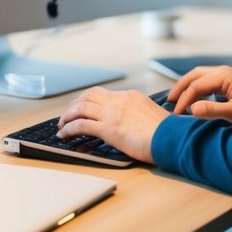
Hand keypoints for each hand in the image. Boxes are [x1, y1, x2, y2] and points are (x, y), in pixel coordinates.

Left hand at [55, 87, 169, 163]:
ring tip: (61, 125)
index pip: (104, 94)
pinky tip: (63, 134)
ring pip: (81, 107)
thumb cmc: (167, 132)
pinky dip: (68, 128)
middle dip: (74, 104)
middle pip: (89, 95)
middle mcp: (119, 100)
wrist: (171, 137)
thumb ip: (140, 116)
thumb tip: (135, 124)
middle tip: (67, 114)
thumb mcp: (152, 116)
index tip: (82, 108)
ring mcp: (113, 113)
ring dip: (67, 115)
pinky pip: (80, 124)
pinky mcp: (108, 128)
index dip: (89, 100)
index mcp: (131, 96)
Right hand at [168, 66, 231, 128]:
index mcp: (222, 77)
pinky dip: (196, 86)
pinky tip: (194, 97)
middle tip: (168, 101)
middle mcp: (222, 72)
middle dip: (179, 88)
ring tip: (177, 98)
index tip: (175, 114)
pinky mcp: (229, 80)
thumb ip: (213, 110)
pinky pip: (206, 79)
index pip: (195, 87)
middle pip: (193, 75)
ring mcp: (226, 74)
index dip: (183, 101)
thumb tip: (192, 109)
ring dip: (187, 85)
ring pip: (199, 75)